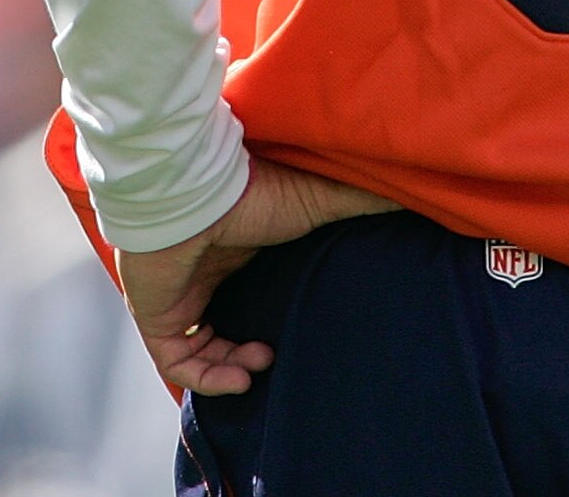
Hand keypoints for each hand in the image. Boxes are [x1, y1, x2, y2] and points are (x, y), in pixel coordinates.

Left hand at [116, 155, 402, 395]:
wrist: (195, 189)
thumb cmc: (254, 191)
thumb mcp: (318, 200)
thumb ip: (362, 202)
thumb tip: (416, 195)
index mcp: (231, 250)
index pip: (244, 292)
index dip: (267, 318)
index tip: (297, 330)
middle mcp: (200, 274)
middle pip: (218, 326)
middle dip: (246, 352)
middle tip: (275, 356)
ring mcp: (174, 296)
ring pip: (197, 350)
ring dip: (229, 368)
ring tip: (258, 366)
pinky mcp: (153, 315)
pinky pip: (174, 361)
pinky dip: (206, 378)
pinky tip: (240, 378)